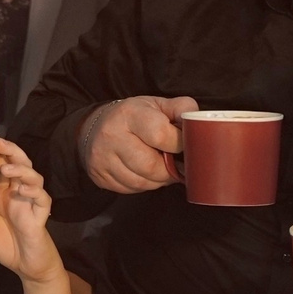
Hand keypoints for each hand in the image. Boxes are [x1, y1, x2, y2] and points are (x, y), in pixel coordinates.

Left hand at [0, 139, 62, 281]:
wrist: (25, 265)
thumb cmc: (3, 244)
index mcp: (1, 191)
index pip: (0, 164)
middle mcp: (16, 191)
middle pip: (18, 163)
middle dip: (10, 150)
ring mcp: (29, 201)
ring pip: (32, 175)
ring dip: (21, 168)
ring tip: (6, 168)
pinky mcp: (40, 214)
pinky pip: (42, 198)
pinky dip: (34, 191)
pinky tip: (23, 189)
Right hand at [79, 95, 198, 193]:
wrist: (94, 126)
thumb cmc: (132, 116)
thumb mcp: (156, 104)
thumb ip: (180, 108)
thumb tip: (198, 122)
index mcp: (130, 113)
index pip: (161, 136)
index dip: (179, 144)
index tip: (183, 145)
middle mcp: (111, 135)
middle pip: (151, 166)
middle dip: (169, 169)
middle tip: (174, 164)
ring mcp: (102, 157)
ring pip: (141, 182)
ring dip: (157, 180)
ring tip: (160, 168)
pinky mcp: (99, 175)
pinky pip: (130, 189)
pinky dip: (143, 185)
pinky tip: (143, 173)